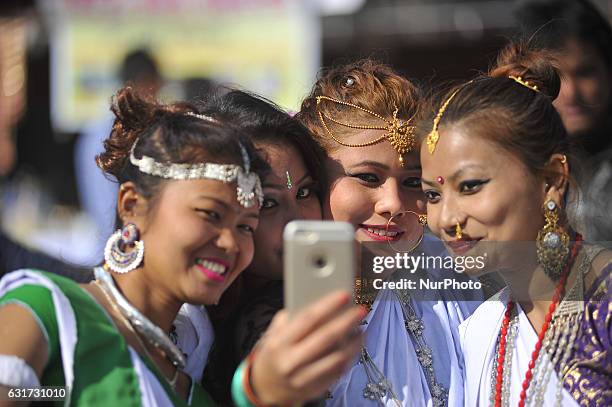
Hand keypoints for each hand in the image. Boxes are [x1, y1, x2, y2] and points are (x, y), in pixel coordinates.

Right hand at [250, 291, 364, 404]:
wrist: (266, 387)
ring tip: (361, 328)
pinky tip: (354, 345)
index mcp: (280, 343)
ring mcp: (304, 378)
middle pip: (326, 338)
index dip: (328, 305)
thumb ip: (292, 317)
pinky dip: (350, 356)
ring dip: (353, 341)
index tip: (344, 295)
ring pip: (336, 358)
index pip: (307, 319)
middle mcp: (291, 361)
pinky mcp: (316, 389)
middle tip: (360, 310)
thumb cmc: (274, 353)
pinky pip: (339, 371)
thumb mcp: (274, 333)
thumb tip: (319, 301)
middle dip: (346, 321)